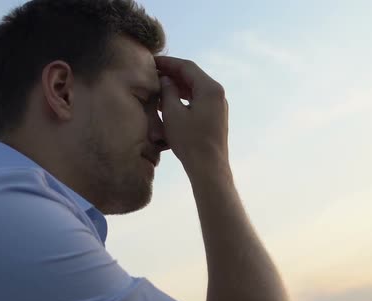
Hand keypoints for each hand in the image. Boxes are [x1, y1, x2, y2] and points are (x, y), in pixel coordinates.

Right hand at [154, 56, 229, 171]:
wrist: (209, 168)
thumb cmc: (190, 141)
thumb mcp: (172, 113)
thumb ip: (168, 91)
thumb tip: (166, 80)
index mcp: (210, 88)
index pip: (187, 67)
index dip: (168, 62)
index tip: (152, 61)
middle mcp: (218, 94)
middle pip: (193, 76)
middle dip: (172, 73)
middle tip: (153, 72)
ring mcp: (218, 106)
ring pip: (195, 88)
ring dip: (177, 86)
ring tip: (158, 87)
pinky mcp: (216, 117)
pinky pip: (198, 100)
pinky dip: (184, 98)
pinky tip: (169, 102)